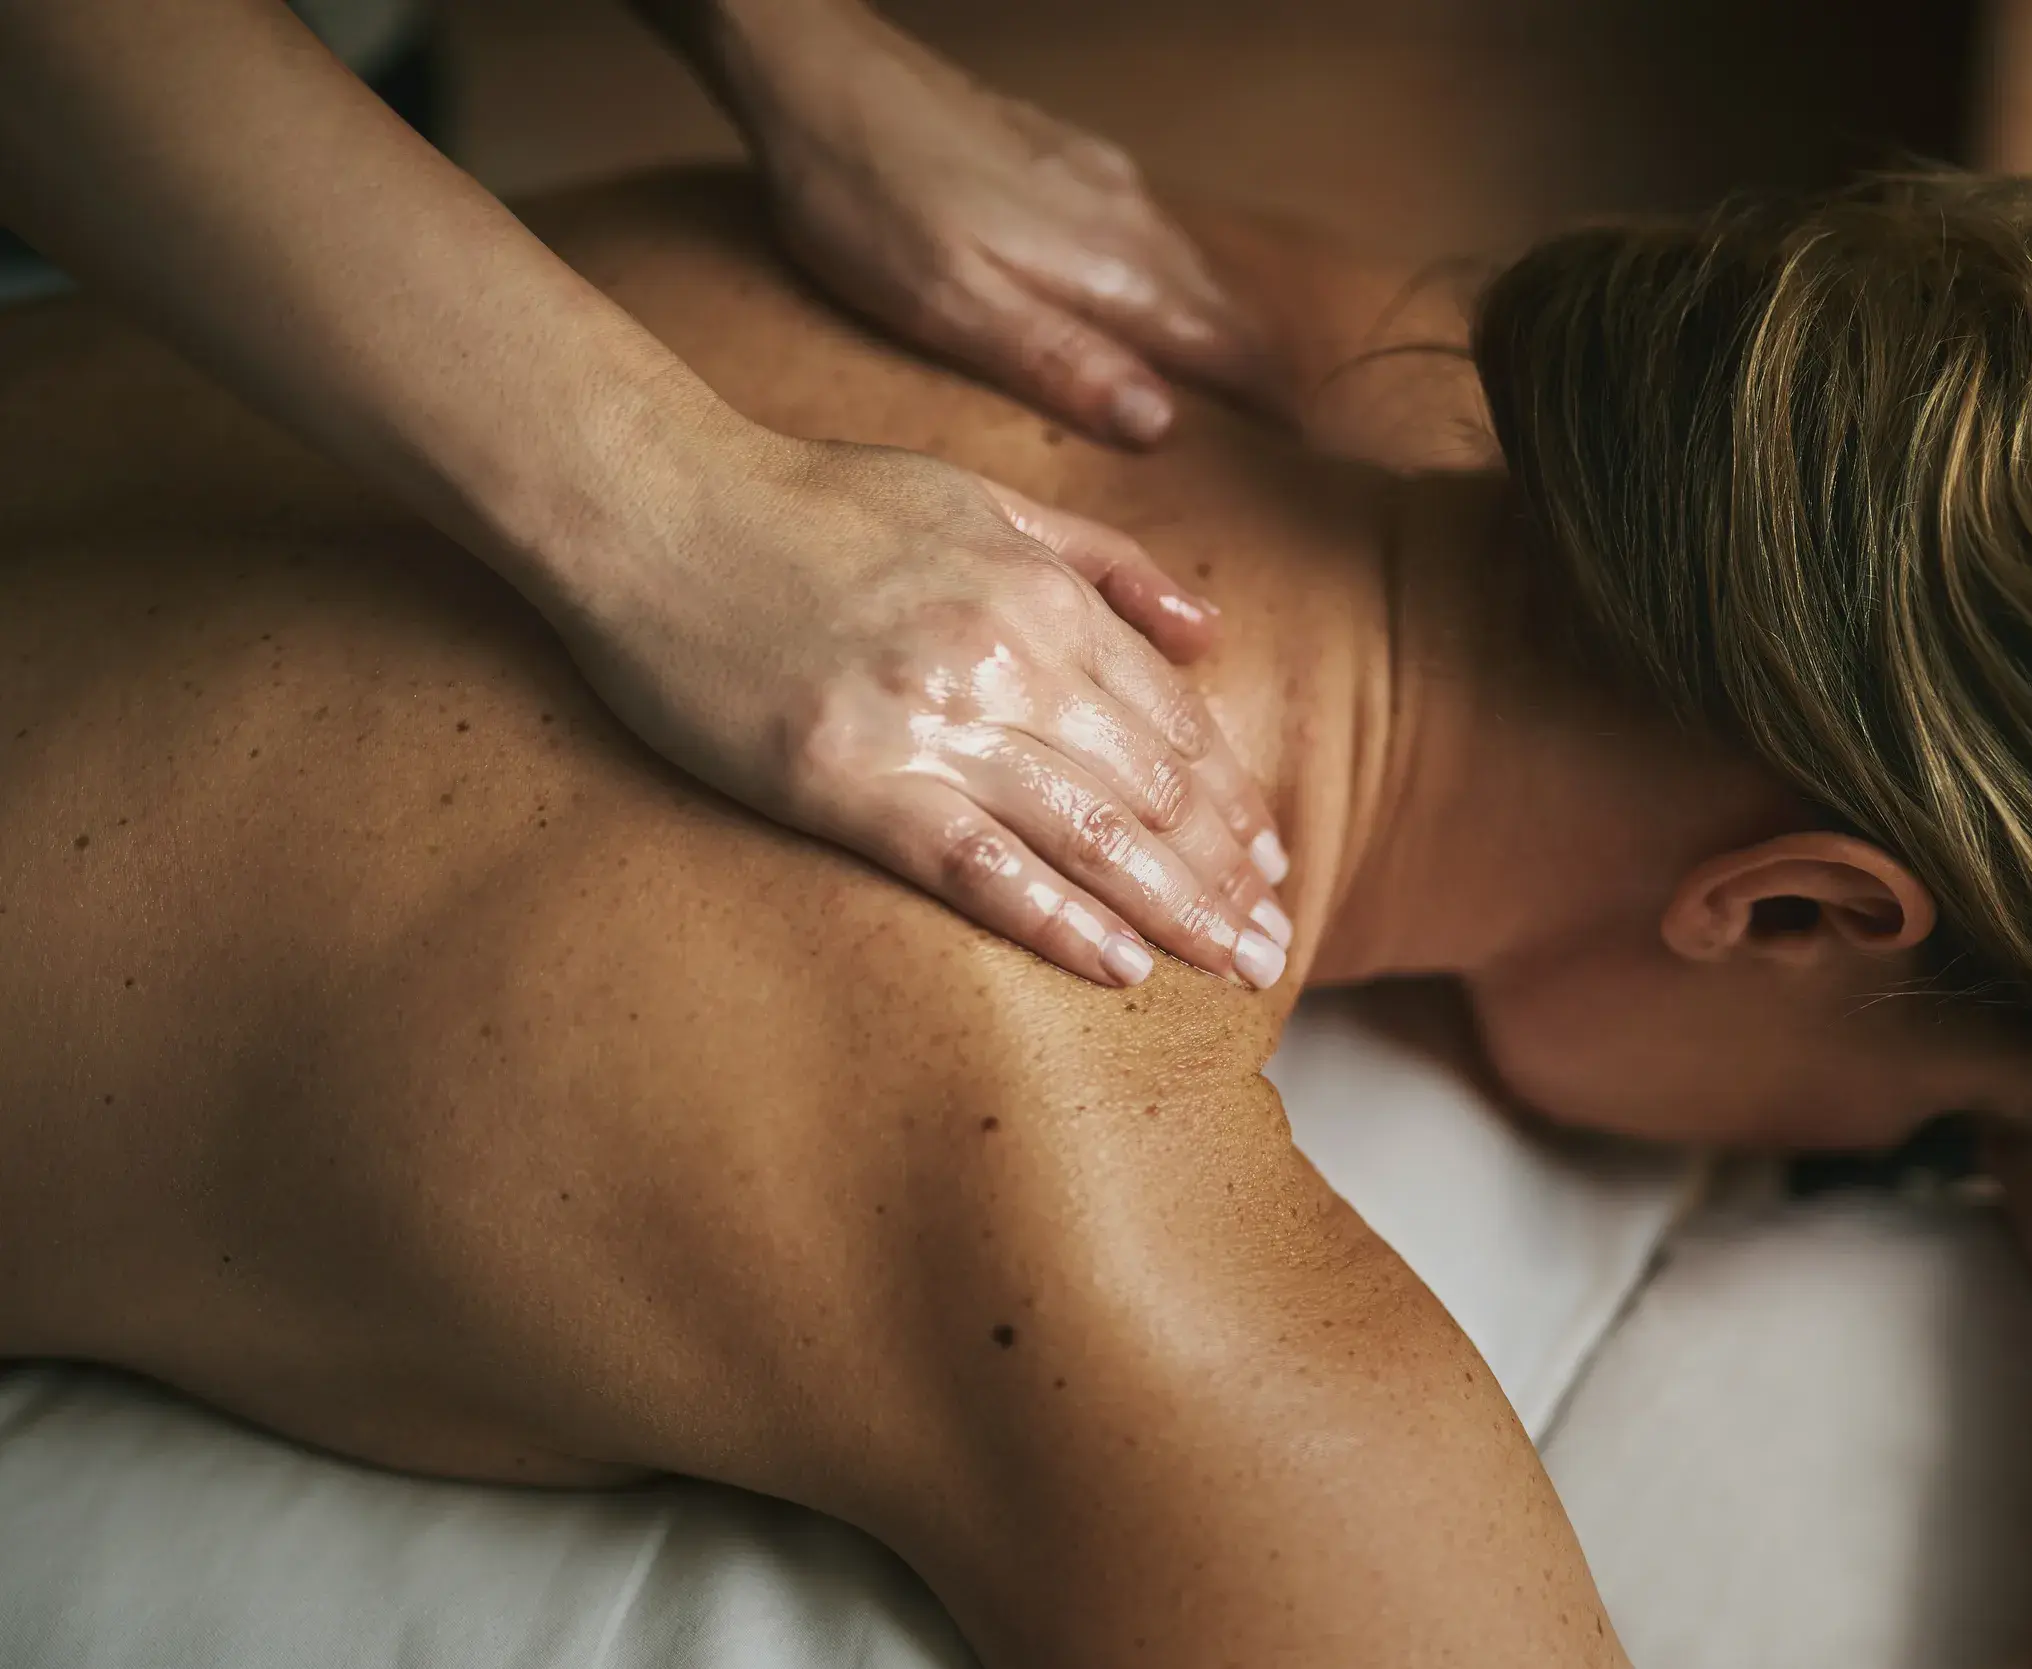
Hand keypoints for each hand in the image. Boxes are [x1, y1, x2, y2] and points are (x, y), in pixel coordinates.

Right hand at [552, 420, 1292, 988]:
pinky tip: (1120, 969)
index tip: (1272, 864)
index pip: (1175, 719)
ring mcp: (929, 723)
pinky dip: (1059, 921)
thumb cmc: (811, 502)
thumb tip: (1209, 628)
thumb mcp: (980, 497)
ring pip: (1092, 835)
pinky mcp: (849, 783)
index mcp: (1042, 592)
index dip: (1235, 800)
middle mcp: (1006, 657)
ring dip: (1179, 910)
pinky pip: (980, 869)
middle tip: (1273, 946)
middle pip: (1155, 787)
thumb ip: (1103, 560)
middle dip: (1229, 874)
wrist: (651, 504)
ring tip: (1237, 969)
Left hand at [655, 0, 1276, 444]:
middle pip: (1230, 314)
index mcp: (1113, 271)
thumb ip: (1059, 363)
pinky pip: (1153, 237)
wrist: (817, 70)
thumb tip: (1160, 425)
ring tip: (1244, 398)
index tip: (1314, 471)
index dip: (1278, 415)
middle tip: (1291, 455)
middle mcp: (1128, 222)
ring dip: (1225, 335)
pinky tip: (1154, 307)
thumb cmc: (865, 199)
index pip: (1234, 353)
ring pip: (1195, 272)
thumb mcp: (949, 304)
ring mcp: (1102, 183)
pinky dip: (1175, 288)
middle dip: (1266, 383)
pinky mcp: (1067, 160)